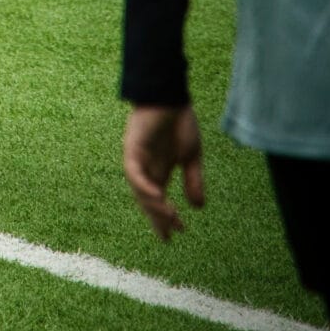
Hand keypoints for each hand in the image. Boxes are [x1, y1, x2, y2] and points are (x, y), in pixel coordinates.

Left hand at [122, 103, 204, 241]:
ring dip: (154, 205)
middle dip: (157, 218)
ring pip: (139, 190)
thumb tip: (198, 207)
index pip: (157, 200)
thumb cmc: (179, 120)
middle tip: (170, 234)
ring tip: (171, 217)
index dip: (163, 218)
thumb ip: (193, 180)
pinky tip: (158, 197)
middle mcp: (144, 166)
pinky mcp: (132, 147)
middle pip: (146, 199)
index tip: (172, 237)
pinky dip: (144, 187)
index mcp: (158, 168)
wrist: (171, 93)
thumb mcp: (191, 155)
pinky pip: (134, 172)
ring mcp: (136, 157)